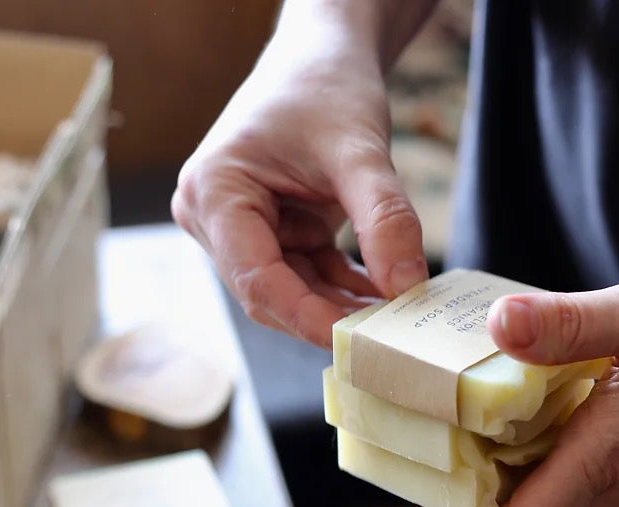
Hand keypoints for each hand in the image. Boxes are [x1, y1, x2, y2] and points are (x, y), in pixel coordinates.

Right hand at [171, 26, 427, 347]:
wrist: (323, 54)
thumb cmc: (326, 86)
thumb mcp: (360, 151)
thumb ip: (384, 219)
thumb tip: (406, 287)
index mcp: (212, 194)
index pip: (257, 279)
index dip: (308, 316)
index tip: (361, 339)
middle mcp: (212, 218)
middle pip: (270, 293)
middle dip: (328, 315)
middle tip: (388, 335)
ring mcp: (239, 229)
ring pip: (291, 290)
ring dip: (341, 304)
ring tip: (396, 314)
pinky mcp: (269, 233)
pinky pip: (306, 275)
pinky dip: (344, 285)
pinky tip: (385, 292)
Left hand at [442, 263, 618, 506]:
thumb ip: (567, 324)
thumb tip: (498, 324)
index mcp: (614, 455)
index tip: (433, 484)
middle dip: (483, 495)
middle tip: (449, 441)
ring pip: (564, 503)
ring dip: (519, 477)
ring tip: (486, 422)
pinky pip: (594, 483)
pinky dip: (557, 461)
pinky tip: (547, 410)